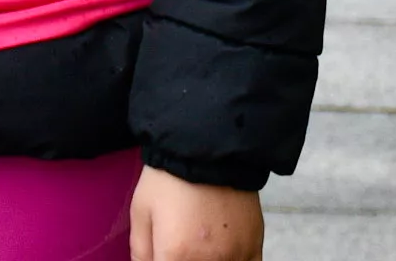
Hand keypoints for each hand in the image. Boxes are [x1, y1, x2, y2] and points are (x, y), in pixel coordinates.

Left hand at [130, 167, 262, 260]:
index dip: (163, 260)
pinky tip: (223, 253)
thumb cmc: (168, 178)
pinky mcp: (254, 245)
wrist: (204, 146)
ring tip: (198, 244)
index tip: (164, 253)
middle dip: (183, 258)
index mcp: (176, 256)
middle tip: (180, 243)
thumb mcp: (141, 212)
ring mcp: (235, 256)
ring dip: (209, 259)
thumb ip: (141, 252)